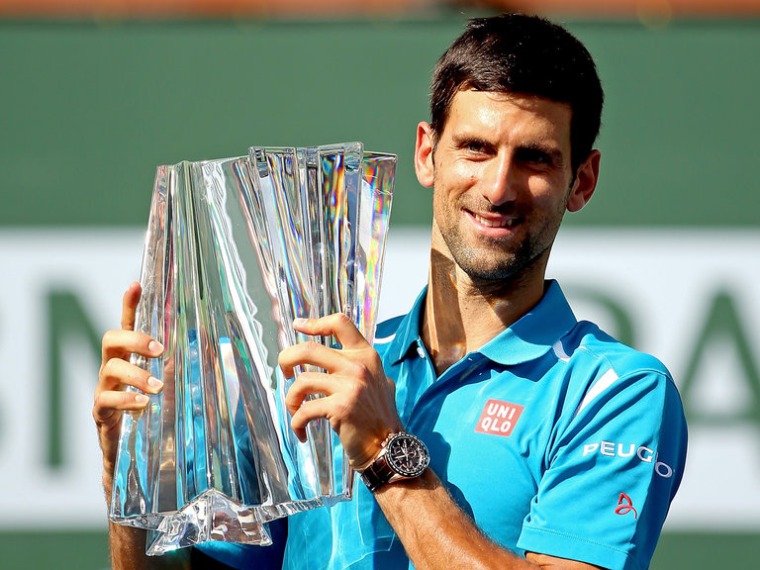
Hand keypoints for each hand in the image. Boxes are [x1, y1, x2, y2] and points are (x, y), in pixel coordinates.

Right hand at [93, 282, 163, 483]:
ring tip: (158, 387)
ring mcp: (103, 390)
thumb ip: (183, 364)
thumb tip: (210, 341)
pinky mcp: (100, 413)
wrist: (134, 455)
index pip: (127, 325)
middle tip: (160, 350)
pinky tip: (144, 405)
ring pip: (110, 369)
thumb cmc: (155, 414)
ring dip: (137, 375)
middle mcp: (113, 369)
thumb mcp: (172, 384)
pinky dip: (126, 400)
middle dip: (135, 339)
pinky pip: (106, 400)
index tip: (136, 285)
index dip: (130, 305)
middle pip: (111, 339)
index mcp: (131, 358)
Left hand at [280, 313, 402, 468]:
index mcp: (366, 356)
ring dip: (291, 399)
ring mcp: (350, 386)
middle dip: (286, 359)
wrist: (387, 447)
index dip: (315, 323)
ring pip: (302, 382)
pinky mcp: (341, 407)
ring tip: (295, 410)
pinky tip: (301, 432)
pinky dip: (296, 423)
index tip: (298, 325)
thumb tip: (338, 358)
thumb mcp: (379, 382)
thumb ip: (362, 368)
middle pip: (308, 349)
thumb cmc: (379, 418)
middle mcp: (358, 366)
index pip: (340, 324)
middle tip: (284, 372)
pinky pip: (304, 410)